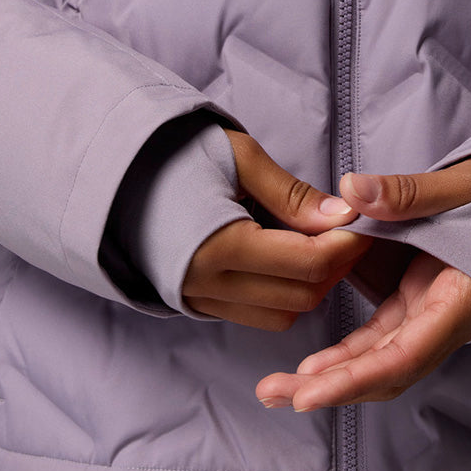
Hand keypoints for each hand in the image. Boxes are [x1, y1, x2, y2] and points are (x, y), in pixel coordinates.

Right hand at [180, 129, 372, 329]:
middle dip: (334, 266)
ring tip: (313, 244)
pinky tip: (282, 259)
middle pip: (303, 296)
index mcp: (220, 245)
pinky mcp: (194, 305)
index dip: (347, 244)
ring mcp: (198, 300)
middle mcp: (209, 284)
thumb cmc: (173, 154)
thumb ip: (291, 194)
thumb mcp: (237, 158)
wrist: (109, 172)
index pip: (310, 262)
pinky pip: (255, 316)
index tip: (360, 221)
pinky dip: (280, 295)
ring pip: (282, 315)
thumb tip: (342, 217)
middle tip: (342, 230)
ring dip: (309, 286)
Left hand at [254, 155, 470, 408]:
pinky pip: (377, 340)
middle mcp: (443, 320)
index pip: (405, 355)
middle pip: (385, 372)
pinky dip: (344, 355)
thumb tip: (352, 187)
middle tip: (273, 393)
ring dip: (330, 378)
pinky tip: (309, 366)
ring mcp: (427, 316)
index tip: (309, 393)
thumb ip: (410, 192)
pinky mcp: (414, 305)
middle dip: (330, 388)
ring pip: (377, 362)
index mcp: (461, 300)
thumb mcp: (463, 187)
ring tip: (275, 387)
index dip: (356, 378)